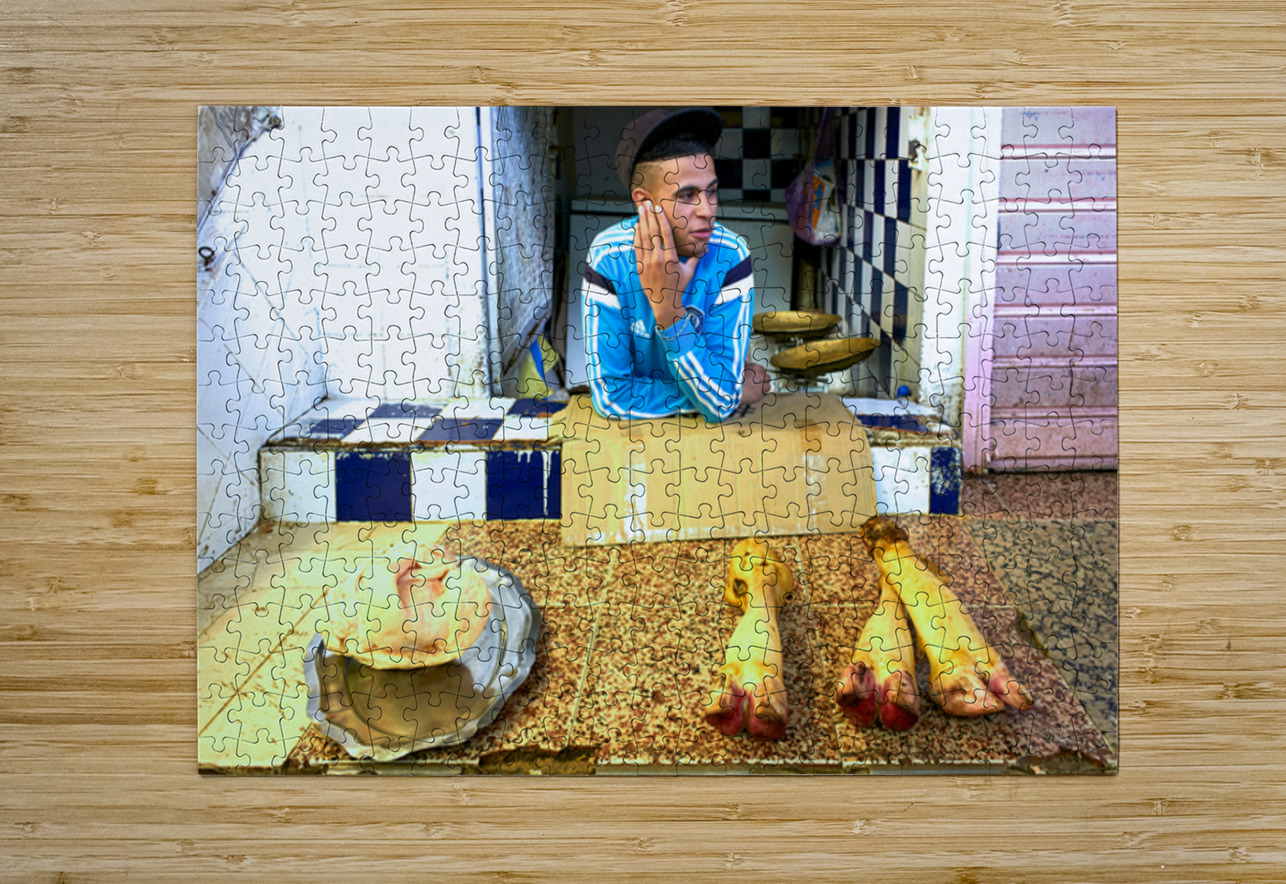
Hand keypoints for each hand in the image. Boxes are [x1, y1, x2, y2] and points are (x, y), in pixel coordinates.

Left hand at [634, 200, 696, 328]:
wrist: (665, 303)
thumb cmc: (678, 287)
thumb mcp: (689, 271)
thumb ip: (696, 257)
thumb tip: (705, 246)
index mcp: (671, 258)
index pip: (665, 233)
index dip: (661, 219)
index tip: (659, 208)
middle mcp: (658, 259)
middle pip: (653, 232)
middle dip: (650, 216)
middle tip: (647, 203)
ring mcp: (647, 263)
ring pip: (643, 238)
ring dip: (642, 222)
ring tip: (641, 209)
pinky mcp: (639, 267)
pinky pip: (637, 248)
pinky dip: (636, 235)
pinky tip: (637, 226)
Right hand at [740, 362, 769, 405]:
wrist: (735, 392)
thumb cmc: (736, 382)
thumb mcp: (739, 370)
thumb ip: (744, 364)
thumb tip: (746, 358)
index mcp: (754, 366)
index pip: (760, 368)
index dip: (757, 374)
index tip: (754, 377)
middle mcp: (760, 372)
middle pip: (765, 374)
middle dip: (761, 378)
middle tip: (755, 382)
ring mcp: (762, 380)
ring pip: (768, 380)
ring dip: (764, 383)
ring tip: (757, 387)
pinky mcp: (764, 388)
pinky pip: (768, 387)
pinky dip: (764, 389)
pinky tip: (758, 391)